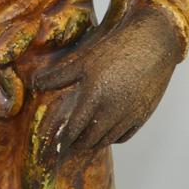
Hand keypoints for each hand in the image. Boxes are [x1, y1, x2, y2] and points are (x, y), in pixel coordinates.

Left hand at [31, 4, 183, 157]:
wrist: (152, 44)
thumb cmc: (116, 49)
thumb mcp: (85, 60)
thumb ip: (59, 75)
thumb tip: (36, 83)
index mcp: (95, 98)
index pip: (74, 129)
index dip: (63, 140)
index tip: (56, 145)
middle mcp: (112, 111)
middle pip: (90, 139)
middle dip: (77, 144)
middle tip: (68, 144)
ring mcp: (130, 115)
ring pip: (107, 140)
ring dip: (93, 143)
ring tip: (84, 141)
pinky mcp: (143, 115)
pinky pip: (124, 136)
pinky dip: (112, 138)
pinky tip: (105, 133)